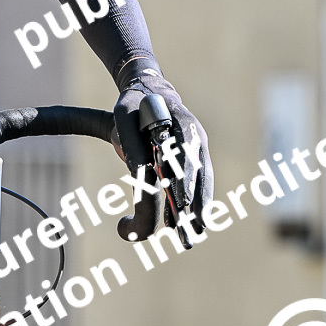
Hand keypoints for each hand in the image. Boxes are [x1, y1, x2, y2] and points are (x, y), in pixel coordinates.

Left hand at [112, 72, 212, 242]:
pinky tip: (184, 224)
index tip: (182, 200)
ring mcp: (197, 150)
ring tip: (193, 234)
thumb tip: (137, 175)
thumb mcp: (123, 117)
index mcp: (181, 122)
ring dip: (198, 208)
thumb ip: (130, 144)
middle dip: (197, 201)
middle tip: (195, 226)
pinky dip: (190, 203)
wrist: (150, 92)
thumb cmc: (134, 107)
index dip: (184, 178)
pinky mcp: (193, 160)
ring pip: (201, 181)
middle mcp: (195, 137)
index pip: (185, 154)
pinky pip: (195, 184)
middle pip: (199, 172)